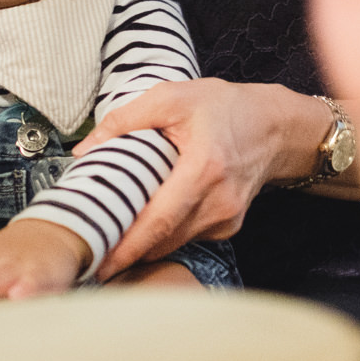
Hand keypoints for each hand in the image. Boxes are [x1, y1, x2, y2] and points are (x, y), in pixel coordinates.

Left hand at [74, 79, 326, 279]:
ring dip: (141, 240)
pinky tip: (149, 213)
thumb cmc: (225, 109)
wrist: (275, 127)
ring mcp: (225, 220)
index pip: (159, 221)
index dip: (126, 246)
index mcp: (204, 170)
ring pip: (171, 242)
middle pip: (161, 240)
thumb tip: (84, 151)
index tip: (97, 262)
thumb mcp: (173, 98)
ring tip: (112, 228)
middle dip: (124, 248)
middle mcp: (219, 204)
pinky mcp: (226, 227)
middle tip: (89, 247)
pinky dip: (162, 231)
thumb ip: (125, 119)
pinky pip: (185, 236)